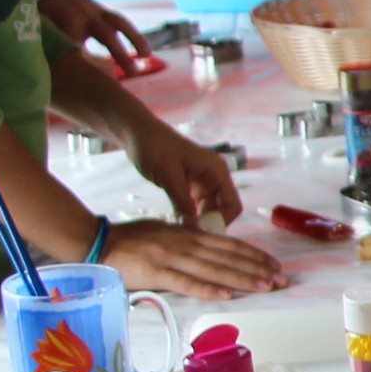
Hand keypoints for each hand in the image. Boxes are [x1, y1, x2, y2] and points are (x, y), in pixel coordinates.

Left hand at [41, 0, 150, 71]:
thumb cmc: (48, 21)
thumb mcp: (44, 32)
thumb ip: (52, 51)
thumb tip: (57, 80)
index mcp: (66, 23)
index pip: (79, 44)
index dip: (87, 61)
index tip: (96, 81)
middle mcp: (85, 16)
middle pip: (105, 34)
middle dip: (119, 53)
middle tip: (132, 73)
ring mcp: (98, 13)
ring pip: (120, 24)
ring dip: (135, 40)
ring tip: (146, 57)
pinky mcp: (107, 14)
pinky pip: (124, 24)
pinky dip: (136, 37)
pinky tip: (145, 54)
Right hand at [102, 217, 285, 298]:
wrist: (97, 242)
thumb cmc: (130, 240)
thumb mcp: (165, 233)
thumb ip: (188, 241)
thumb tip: (210, 252)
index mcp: (188, 234)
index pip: (229, 244)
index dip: (253, 255)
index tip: (274, 265)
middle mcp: (185, 243)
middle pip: (227, 256)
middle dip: (257, 268)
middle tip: (281, 280)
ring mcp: (171, 257)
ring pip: (213, 269)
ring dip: (241, 278)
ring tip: (264, 286)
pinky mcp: (156, 272)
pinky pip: (186, 282)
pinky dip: (207, 289)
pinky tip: (227, 295)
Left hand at [128, 117, 244, 226]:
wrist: (137, 134)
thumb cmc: (155, 148)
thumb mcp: (169, 176)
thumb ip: (183, 202)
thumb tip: (193, 227)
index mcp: (217, 172)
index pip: (233, 204)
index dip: (222, 221)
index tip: (202, 234)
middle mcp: (214, 178)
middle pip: (222, 210)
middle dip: (208, 224)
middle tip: (188, 237)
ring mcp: (202, 183)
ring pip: (207, 211)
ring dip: (196, 222)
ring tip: (180, 232)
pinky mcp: (189, 187)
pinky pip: (194, 207)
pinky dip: (187, 216)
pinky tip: (175, 223)